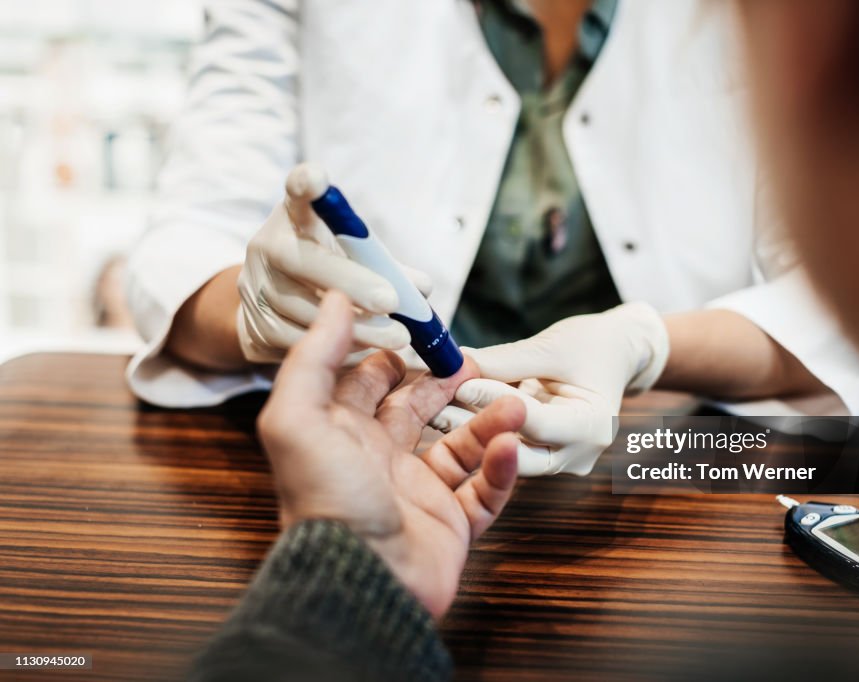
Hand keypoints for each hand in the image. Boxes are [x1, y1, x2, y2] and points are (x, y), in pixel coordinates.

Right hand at [237, 167, 431, 362]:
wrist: (272, 307)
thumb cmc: (325, 272)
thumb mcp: (351, 256)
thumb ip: (385, 266)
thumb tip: (422, 288)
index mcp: (293, 217)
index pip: (297, 193)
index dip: (305, 185)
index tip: (317, 180)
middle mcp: (267, 245)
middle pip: (304, 261)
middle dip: (353, 283)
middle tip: (392, 302)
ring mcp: (255, 287)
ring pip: (305, 309)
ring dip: (357, 327)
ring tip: (397, 337)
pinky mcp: (254, 326)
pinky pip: (300, 341)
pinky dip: (338, 347)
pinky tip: (367, 348)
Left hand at [257, 291, 525, 617]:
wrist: (359, 584)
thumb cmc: (325, 500)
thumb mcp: (298, 418)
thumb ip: (313, 357)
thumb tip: (336, 301)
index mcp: (343, 435)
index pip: (370, 382)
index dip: (396, 354)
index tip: (424, 329)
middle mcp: (379, 461)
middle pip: (420, 410)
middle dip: (448, 383)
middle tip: (476, 362)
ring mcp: (417, 494)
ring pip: (461, 447)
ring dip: (488, 423)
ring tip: (514, 402)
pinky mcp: (450, 526)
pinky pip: (485, 492)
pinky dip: (501, 469)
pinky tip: (509, 446)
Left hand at [434, 303, 668, 475]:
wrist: (618, 353)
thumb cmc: (594, 344)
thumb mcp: (551, 346)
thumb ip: (505, 360)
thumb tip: (456, 364)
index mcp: (592, 426)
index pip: (533, 420)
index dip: (492, 402)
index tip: (458, 382)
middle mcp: (579, 454)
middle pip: (518, 452)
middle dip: (474, 428)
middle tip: (432, 408)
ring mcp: (562, 460)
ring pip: (509, 451)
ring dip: (472, 430)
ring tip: (433, 409)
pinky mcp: (544, 454)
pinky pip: (510, 444)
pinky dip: (483, 427)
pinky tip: (449, 412)